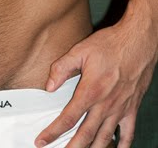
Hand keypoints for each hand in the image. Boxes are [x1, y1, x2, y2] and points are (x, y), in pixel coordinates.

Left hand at [34, 19, 156, 147]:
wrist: (137, 42)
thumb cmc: (110, 45)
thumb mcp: (80, 50)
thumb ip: (62, 68)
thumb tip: (49, 86)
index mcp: (90, 91)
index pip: (68, 118)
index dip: (53, 132)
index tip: (42, 141)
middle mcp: (105, 104)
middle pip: (85, 134)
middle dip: (71, 147)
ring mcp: (120, 109)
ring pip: (104, 138)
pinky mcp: (132, 108)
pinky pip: (128, 133)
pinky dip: (122, 145)